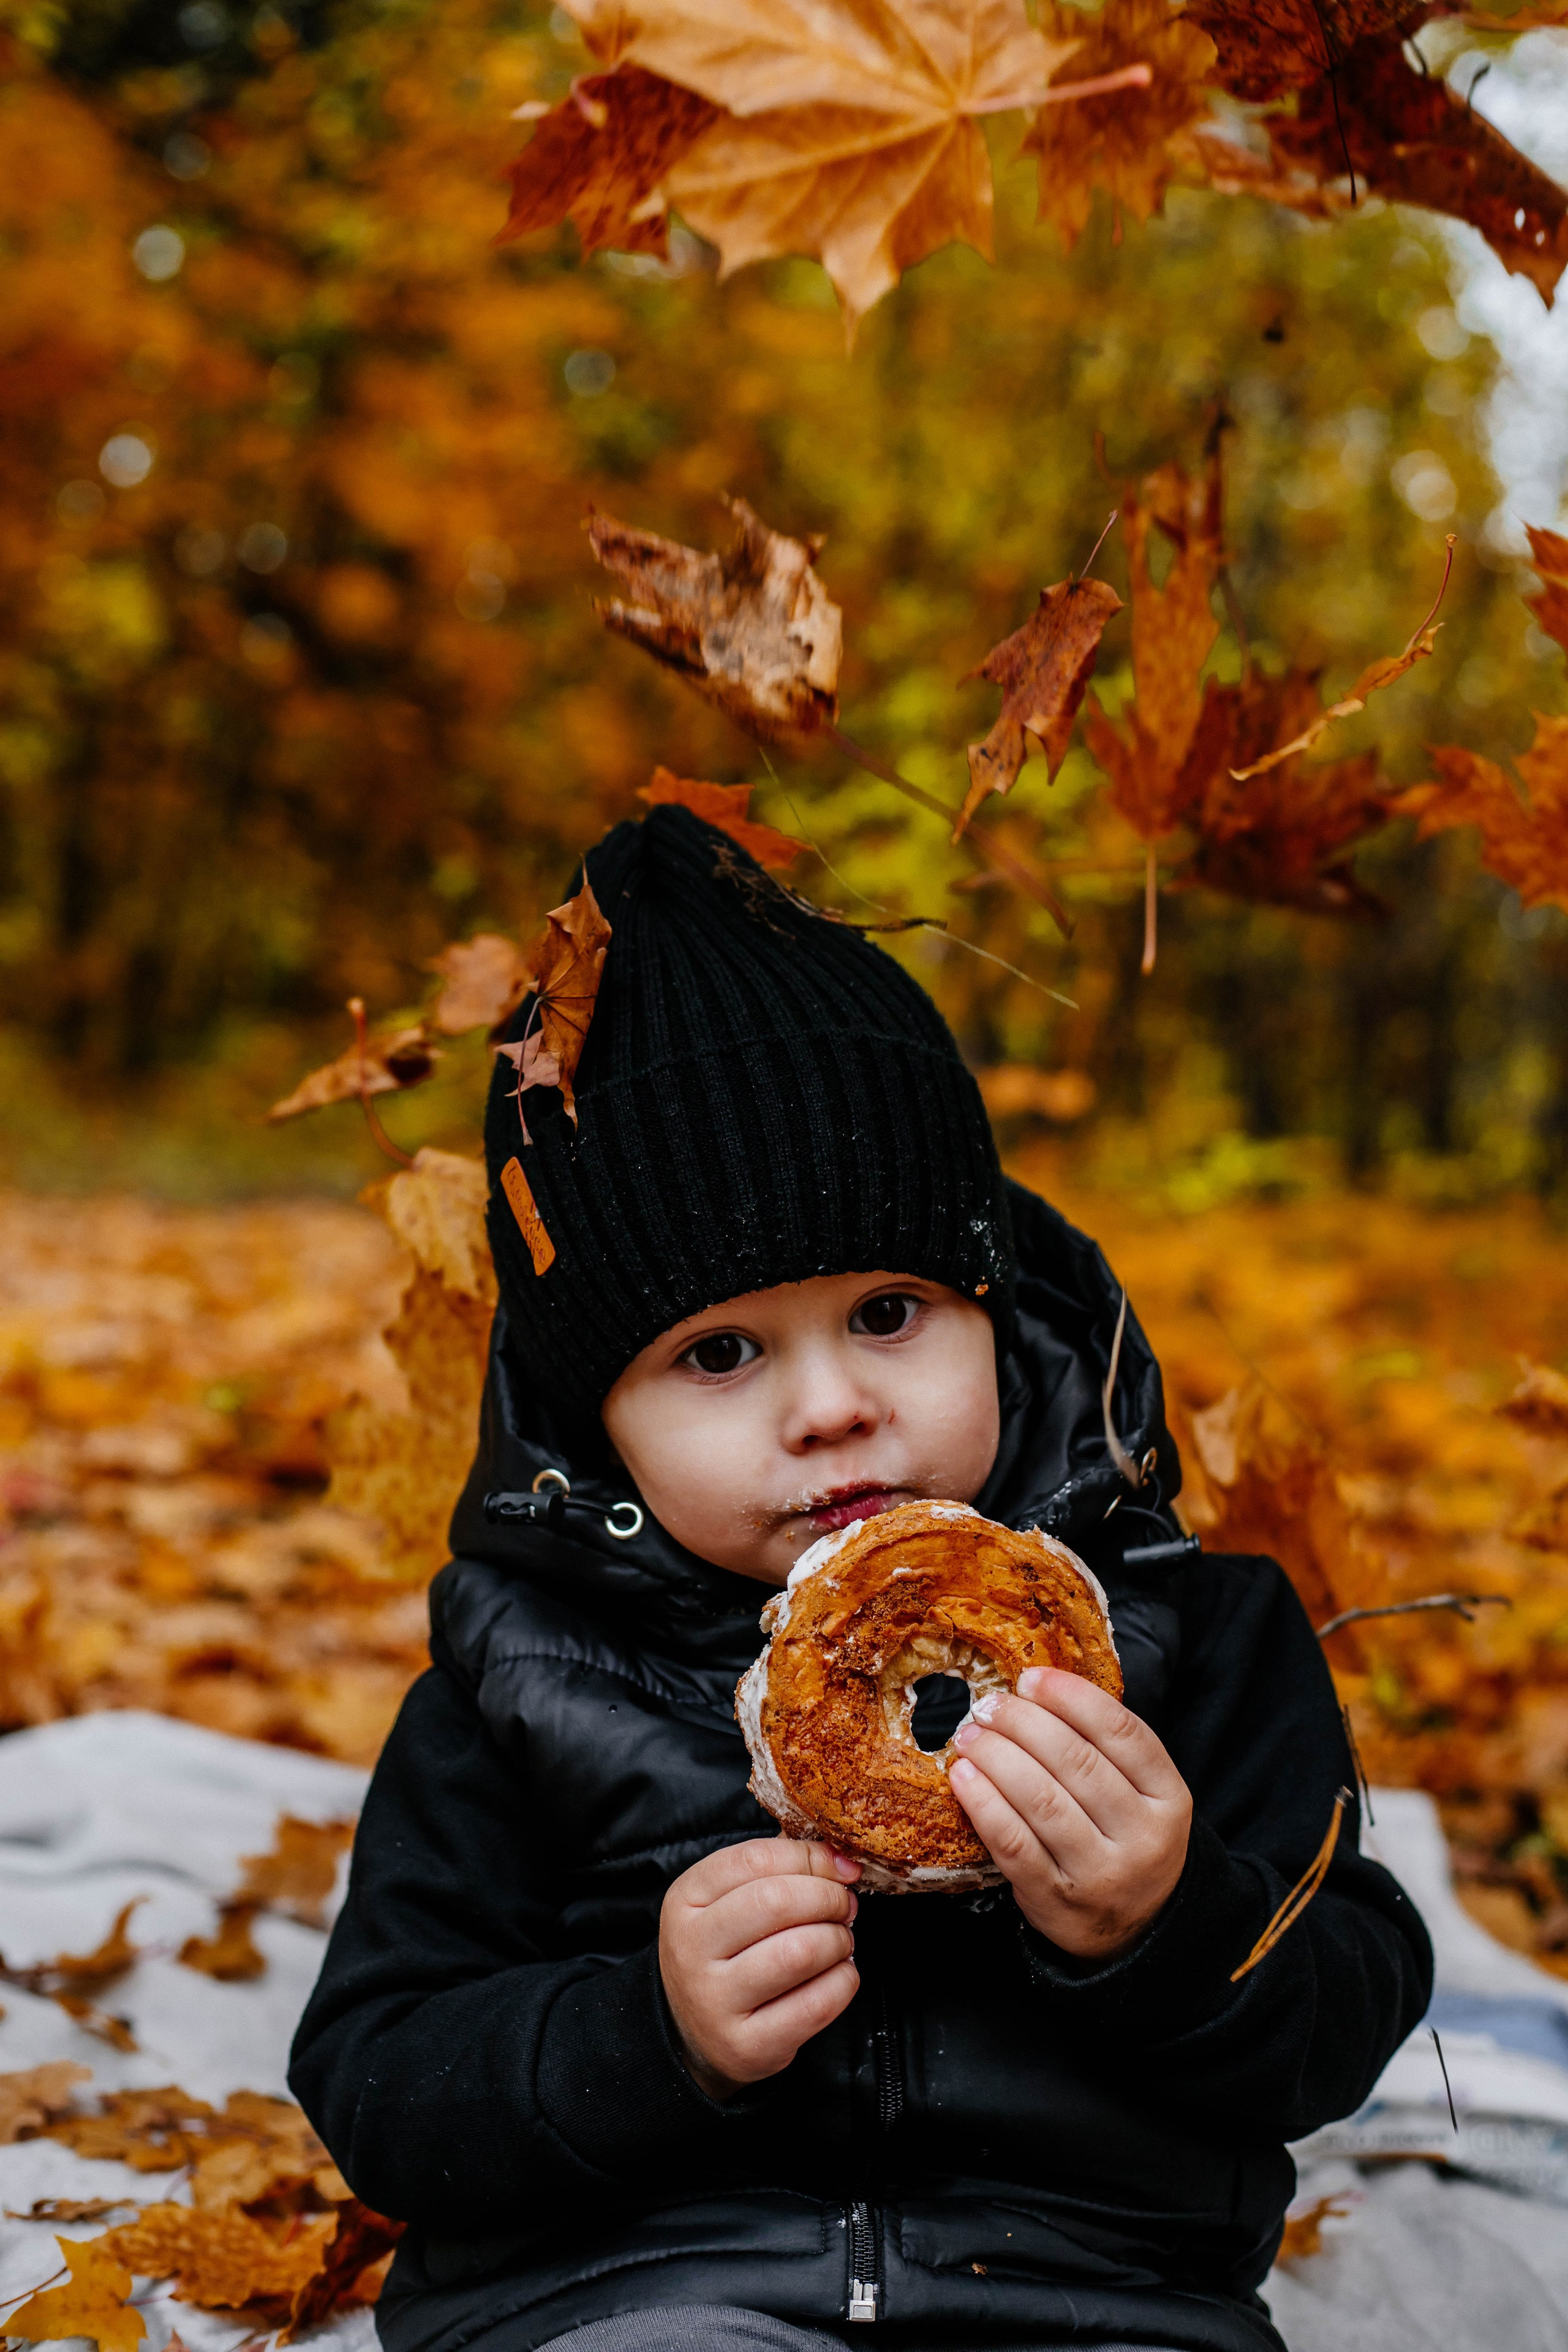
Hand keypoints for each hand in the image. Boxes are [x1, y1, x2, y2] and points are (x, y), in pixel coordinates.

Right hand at [659, 1837, 861, 2100]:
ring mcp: (715, 2002)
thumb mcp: (729, 1901)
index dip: (810, 1858)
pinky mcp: (747, 2045)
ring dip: (838, 1940)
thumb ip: (779, 1869)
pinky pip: (817, 2004)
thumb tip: (841, 1859)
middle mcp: (691, 1949)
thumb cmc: (725, 1954)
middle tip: (844, 1906)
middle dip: (830, 1898)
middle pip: (778, 1902)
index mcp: (685, 1899)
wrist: (696, 2035)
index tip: (840, 1868)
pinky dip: (843, 1981)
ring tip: (840, 1941)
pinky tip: (837, 1974)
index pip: (755, 1859)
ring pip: (801, 1952)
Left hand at [949, 1668, 1190, 1959]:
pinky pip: (1013, 1844)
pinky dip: (983, 1804)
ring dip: (996, 1757)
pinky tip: (964, 1777)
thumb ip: (1105, 1748)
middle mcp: (1142, 1836)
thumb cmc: (1127, 1839)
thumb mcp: (1144, 1795)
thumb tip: (1037, 1688)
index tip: (1031, 1678)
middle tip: (988, 1705)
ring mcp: (1100, 1873)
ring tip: (970, 1735)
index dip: (1072, 1698)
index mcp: (1169, 1798)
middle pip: (1076, 1762)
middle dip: (1023, 1723)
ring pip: (1041, 1800)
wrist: (1138, 1929)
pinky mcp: (1056, 1900)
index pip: (1123, 1733)